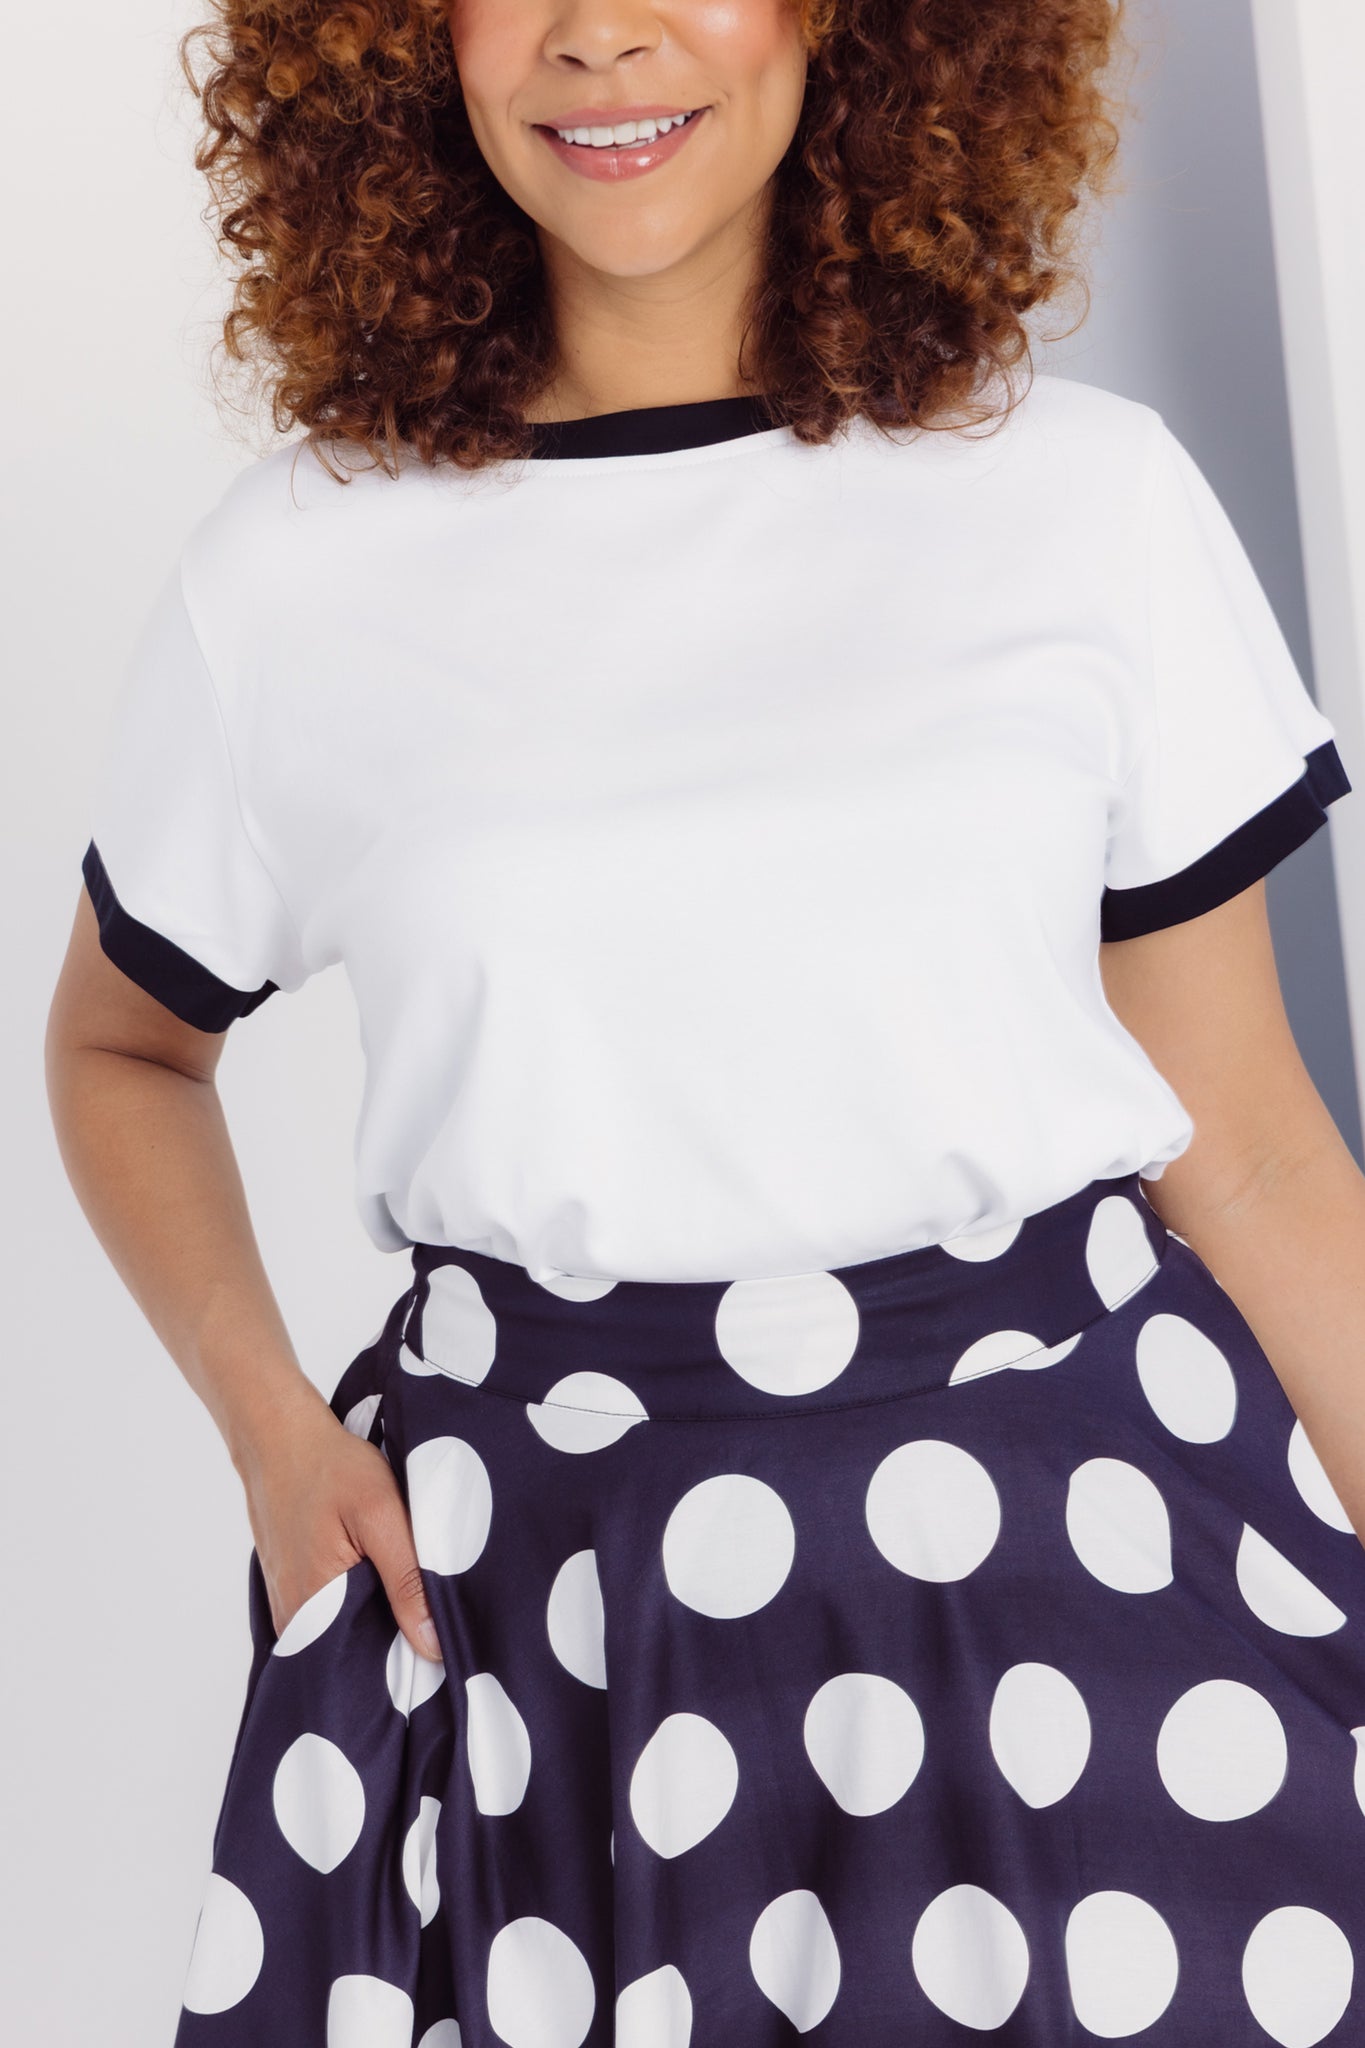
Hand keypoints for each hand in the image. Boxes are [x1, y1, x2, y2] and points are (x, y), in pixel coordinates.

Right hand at [238, 1401, 442, 1661]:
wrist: (279, 1436)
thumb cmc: (329, 1467)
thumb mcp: (381, 1515)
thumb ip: (407, 1581)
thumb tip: (433, 1646)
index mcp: (314, 1608)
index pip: (369, 1667)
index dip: (407, 1662)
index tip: (441, 1653)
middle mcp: (293, 1620)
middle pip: (356, 1656)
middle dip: (394, 1644)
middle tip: (430, 1619)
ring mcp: (287, 1606)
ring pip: (343, 1637)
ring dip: (375, 1623)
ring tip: (405, 1598)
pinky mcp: (289, 1590)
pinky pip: (328, 1617)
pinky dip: (356, 1606)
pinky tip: (376, 1582)